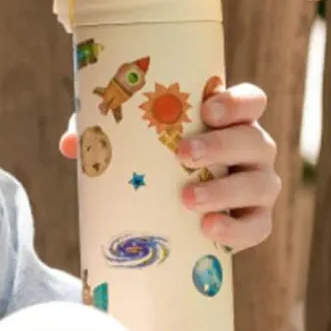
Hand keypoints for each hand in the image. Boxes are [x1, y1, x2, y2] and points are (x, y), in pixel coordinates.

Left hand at [60, 82, 280, 252]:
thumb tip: (69, 143)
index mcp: (229, 119)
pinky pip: (258, 226)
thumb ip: (103, 133)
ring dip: (225, 189)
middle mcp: (252, 149)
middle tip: (183, 154)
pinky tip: (208, 229)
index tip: (207, 108)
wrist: (168, 205)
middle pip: (256, 141)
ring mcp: (259, 185)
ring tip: (186, 197)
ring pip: (261, 184)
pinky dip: (236, 229)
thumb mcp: (130, 139)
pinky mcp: (254, 221)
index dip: (236, 102)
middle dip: (223, 145)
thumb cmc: (151, 157)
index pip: (251, 100)